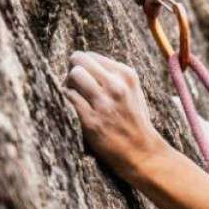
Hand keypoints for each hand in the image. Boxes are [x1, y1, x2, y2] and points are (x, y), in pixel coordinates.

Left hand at [61, 51, 167, 176]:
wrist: (142, 152)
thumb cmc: (134, 121)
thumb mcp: (133, 92)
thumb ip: (113, 76)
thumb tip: (83, 65)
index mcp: (126, 75)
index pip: (91, 56)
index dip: (82, 65)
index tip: (84, 79)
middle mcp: (116, 86)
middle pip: (79, 60)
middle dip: (72, 70)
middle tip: (74, 84)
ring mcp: (103, 103)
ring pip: (73, 75)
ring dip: (68, 84)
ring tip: (73, 96)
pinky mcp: (91, 120)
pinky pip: (68, 97)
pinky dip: (66, 100)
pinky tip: (73, 108)